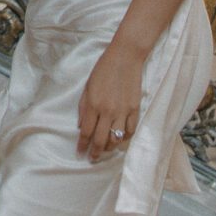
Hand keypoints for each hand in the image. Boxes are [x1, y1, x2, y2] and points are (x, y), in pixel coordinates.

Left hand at [77, 37, 146, 164]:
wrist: (125, 57)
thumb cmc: (103, 69)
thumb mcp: (87, 87)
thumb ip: (84, 108)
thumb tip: (82, 126)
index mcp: (93, 105)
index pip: (87, 132)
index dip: (82, 145)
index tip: (80, 152)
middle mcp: (108, 111)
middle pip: (101, 140)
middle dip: (96, 152)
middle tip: (93, 158)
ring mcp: (123, 112)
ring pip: (116, 139)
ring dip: (110, 147)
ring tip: (106, 149)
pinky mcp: (135, 109)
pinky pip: (130, 130)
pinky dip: (125, 138)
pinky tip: (120, 139)